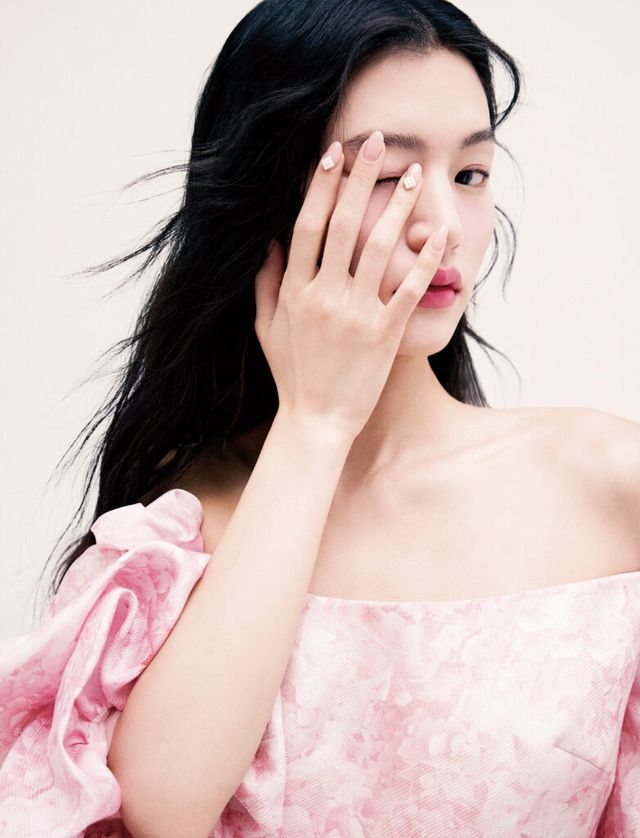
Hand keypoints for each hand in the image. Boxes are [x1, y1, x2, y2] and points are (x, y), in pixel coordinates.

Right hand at [254, 130, 447, 440]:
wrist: (317, 421)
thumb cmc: (293, 375)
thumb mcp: (267, 328)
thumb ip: (265, 283)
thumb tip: (271, 241)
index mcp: (294, 291)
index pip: (307, 225)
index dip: (321, 185)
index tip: (334, 153)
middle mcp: (322, 296)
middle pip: (343, 224)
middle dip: (360, 179)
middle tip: (376, 142)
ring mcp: (355, 315)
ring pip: (378, 249)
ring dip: (398, 207)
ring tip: (414, 175)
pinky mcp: (384, 335)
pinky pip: (408, 290)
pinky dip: (425, 261)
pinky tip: (439, 235)